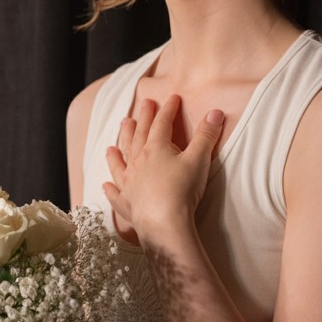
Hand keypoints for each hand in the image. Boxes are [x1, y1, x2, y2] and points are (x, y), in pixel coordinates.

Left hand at [102, 95, 224, 241]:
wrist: (164, 222)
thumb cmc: (182, 190)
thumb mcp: (198, 160)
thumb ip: (206, 136)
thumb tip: (215, 113)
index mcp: (155, 149)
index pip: (161, 124)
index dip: (168, 110)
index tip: (172, 98)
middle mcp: (137, 162)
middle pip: (138, 136)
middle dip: (141, 120)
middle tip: (142, 106)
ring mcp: (128, 183)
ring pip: (120, 161)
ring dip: (117, 150)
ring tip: (112, 143)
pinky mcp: (126, 203)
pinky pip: (115, 194)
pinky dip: (110, 189)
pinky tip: (105, 185)